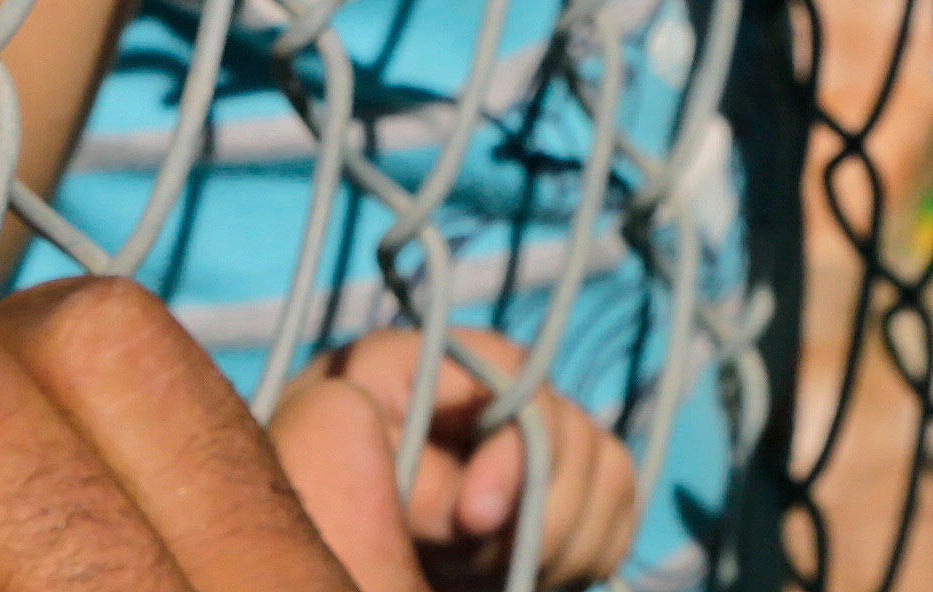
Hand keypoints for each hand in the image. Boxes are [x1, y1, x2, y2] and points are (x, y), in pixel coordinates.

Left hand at [281, 326, 642, 591]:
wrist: (329, 535)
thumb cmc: (313, 478)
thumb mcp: (328, 454)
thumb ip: (401, 465)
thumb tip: (472, 506)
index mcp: (439, 361)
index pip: (519, 382)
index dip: (514, 454)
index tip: (473, 519)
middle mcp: (500, 387)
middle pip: (575, 433)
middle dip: (534, 512)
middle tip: (472, 559)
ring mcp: (539, 434)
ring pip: (607, 470)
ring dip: (560, 538)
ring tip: (491, 571)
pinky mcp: (565, 486)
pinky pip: (619, 503)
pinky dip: (589, 548)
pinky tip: (533, 572)